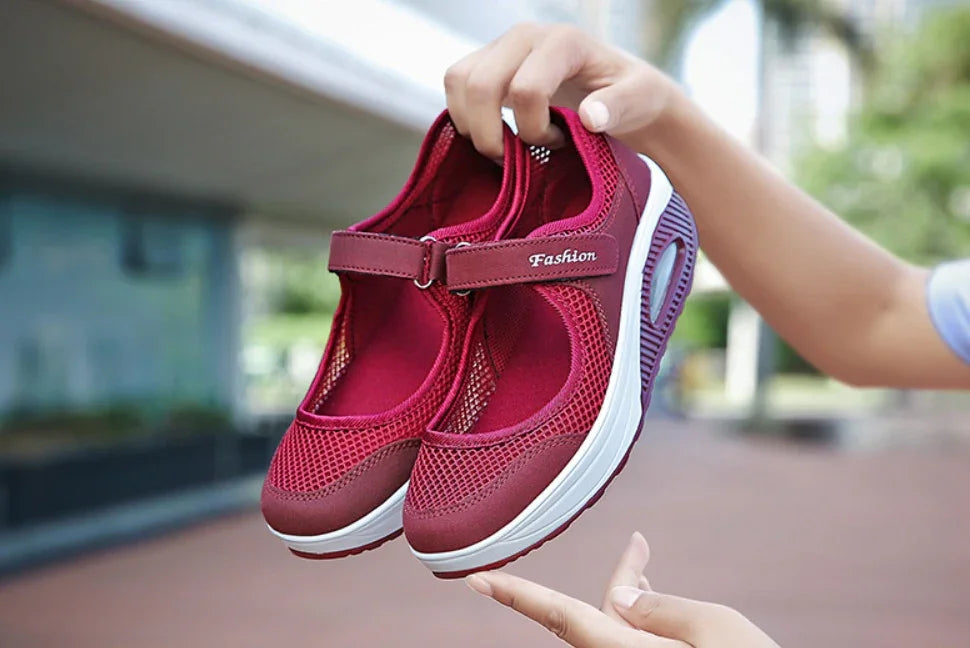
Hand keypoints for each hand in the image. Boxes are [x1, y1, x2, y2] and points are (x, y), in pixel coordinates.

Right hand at [443, 23, 679, 158]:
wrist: (623, 91)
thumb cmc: (632, 96)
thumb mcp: (640, 101)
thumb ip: (618, 106)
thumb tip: (590, 117)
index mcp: (563, 42)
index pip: (525, 90)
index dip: (534, 130)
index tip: (558, 142)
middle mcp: (525, 36)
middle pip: (479, 84)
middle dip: (491, 134)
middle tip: (518, 156)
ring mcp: (502, 47)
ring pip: (458, 82)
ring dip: (473, 127)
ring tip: (506, 145)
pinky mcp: (487, 63)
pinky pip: (455, 87)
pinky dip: (465, 118)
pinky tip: (496, 134)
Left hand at [464, 532, 779, 646]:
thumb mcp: (717, 629)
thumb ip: (663, 607)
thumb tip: (621, 599)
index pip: (559, 614)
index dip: (516, 594)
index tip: (475, 579)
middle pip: (601, 615)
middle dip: (621, 580)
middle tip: (642, 544)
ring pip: (620, 630)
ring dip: (634, 599)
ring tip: (644, 558)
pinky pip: (632, 644)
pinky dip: (644, 621)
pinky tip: (652, 601)